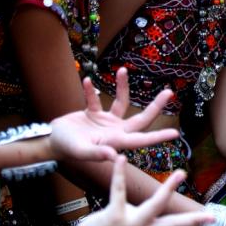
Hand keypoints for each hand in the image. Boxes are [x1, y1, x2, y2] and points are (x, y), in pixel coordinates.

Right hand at [49, 68, 179, 161]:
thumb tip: (114, 155)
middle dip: (155, 106)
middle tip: (169, 92)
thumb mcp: (80, 151)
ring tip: (123, 70)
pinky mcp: (94, 115)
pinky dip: (91, 91)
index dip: (158, 137)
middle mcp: (115, 132)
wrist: (50, 142)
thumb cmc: (65, 149)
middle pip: (140, 118)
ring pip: (121, 102)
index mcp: (115, 141)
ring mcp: (106, 123)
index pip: (141, 139)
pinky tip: (87, 81)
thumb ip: (97, 153)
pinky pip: (96, 100)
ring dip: (122, 87)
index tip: (175, 133)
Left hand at [70, 156, 216, 225]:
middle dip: (193, 220)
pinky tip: (120, 159)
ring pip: (154, 205)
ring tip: (180, 173)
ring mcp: (130, 224)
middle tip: (211, 216)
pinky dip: (119, 174)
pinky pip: (119, 192)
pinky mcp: (113, 215)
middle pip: (173, 224)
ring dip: (168, 189)